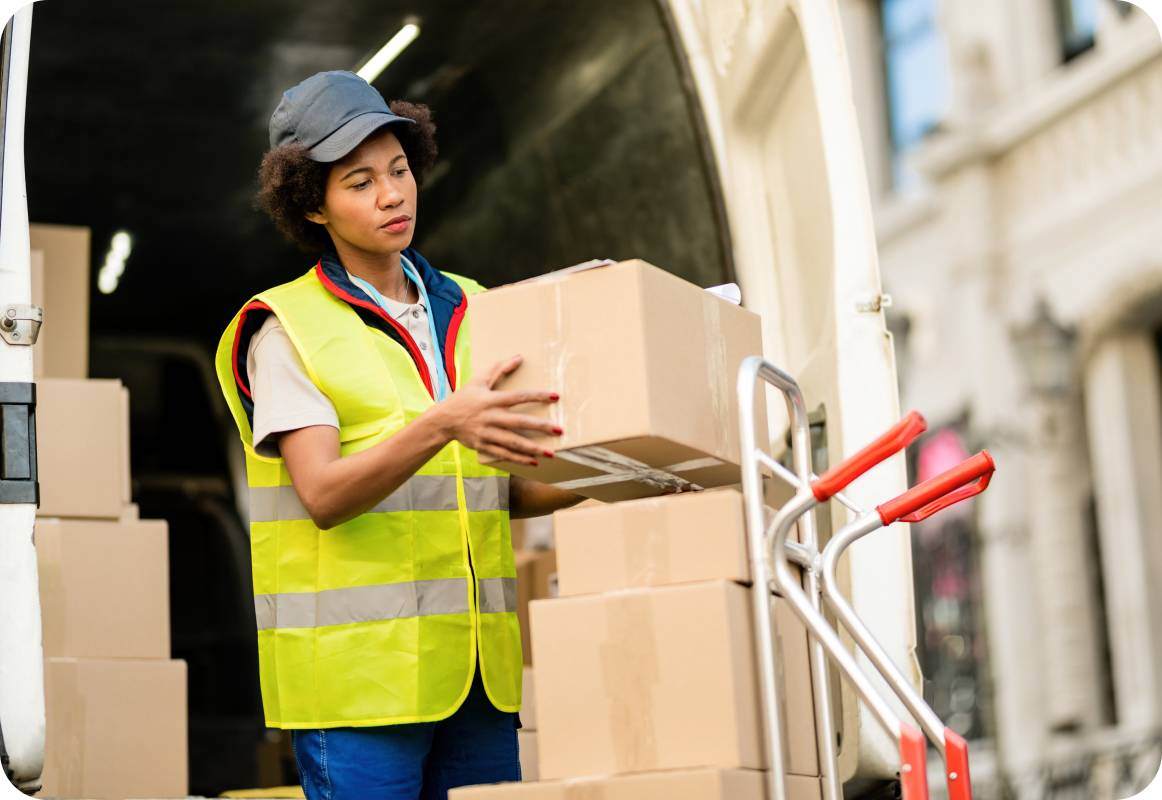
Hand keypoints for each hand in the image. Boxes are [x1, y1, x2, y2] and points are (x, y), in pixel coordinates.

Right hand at [433, 355, 561, 465]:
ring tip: (550, 453)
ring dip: (532, 448)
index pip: (518, 397)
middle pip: (519, 422)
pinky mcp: (484, 446)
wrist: (443, 420)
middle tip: (559, 430)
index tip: (555, 396)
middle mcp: (490, 417)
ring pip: (513, 442)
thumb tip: (519, 357)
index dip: (537, 396)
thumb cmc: (464, 398)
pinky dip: (519, 459)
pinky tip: (534, 462)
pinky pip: (504, 453)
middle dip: (540, 427)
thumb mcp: (479, 381)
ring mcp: (487, 433)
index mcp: (491, 400)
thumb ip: (499, 369)